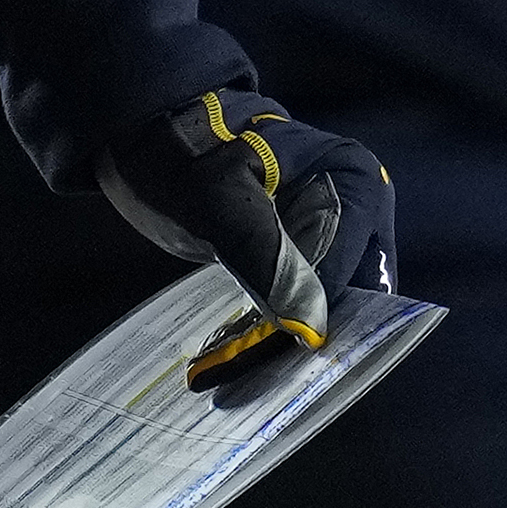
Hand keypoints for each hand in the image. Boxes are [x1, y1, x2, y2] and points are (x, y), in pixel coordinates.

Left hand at [97, 86, 397, 390]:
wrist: (147, 131)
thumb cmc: (182, 148)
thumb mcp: (216, 198)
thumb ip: (263, 255)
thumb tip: (310, 329)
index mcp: (354, 181)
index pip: (347, 276)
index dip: (309, 324)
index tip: (262, 364)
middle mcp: (359, 208)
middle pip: (347, 298)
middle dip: (301, 343)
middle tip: (246, 376)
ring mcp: (334, 231)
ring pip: (324, 307)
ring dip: (283, 344)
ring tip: (230, 372)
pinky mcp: (303, 251)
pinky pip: (299, 301)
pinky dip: (271, 329)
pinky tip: (234, 356)